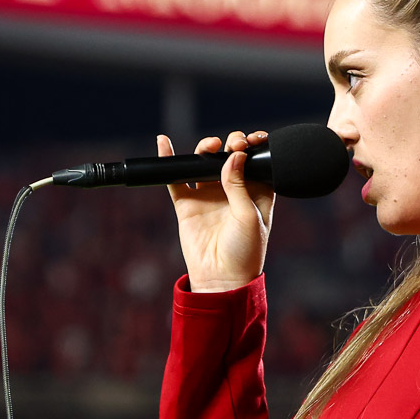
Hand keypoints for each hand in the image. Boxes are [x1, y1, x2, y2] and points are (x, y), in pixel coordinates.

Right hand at [161, 129, 274, 292]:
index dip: (253, 147)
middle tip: (233, 145)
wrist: (222, 278)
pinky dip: (169, 160)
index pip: (255, 161)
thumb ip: (239, 184)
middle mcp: (232, 191)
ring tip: (210, 147)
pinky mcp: (187, 204)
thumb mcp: (249, 215)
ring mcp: (208, 196)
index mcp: (255, 193)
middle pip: (229, 157)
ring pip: (204, 163)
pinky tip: (164, 143)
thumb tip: (234, 155)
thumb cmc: (245, 251)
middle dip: (231, 143)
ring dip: (206, 148)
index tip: (251, 140)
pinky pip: (175, 179)